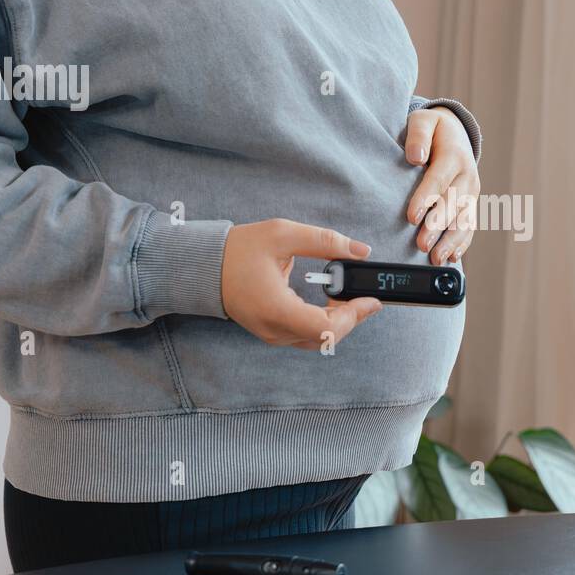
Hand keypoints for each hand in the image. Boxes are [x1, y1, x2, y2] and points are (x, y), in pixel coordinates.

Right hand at [221, 219, 381, 348]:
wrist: (204, 266)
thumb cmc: (238, 250)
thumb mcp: (283, 234)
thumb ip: (324, 241)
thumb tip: (361, 251)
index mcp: (276, 309)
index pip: (326, 328)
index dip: (354, 315)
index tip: (370, 299)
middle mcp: (275, 330)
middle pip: (328, 338)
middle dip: (353, 317)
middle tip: (365, 294)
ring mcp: (272, 335)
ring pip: (320, 340)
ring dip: (341, 321)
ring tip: (349, 295)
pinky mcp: (272, 333)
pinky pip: (307, 336)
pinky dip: (325, 322)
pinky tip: (332, 301)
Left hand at [405, 107, 480, 263]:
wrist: (455, 134)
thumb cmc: (432, 130)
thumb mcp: (423, 121)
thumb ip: (418, 135)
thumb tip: (415, 156)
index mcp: (455, 155)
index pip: (439, 179)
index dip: (426, 199)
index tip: (411, 216)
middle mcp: (467, 176)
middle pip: (453, 204)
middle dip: (437, 226)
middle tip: (421, 244)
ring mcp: (472, 193)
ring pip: (464, 220)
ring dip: (451, 241)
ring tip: (436, 258)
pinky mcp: (471, 205)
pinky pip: (469, 226)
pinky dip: (462, 243)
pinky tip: (452, 257)